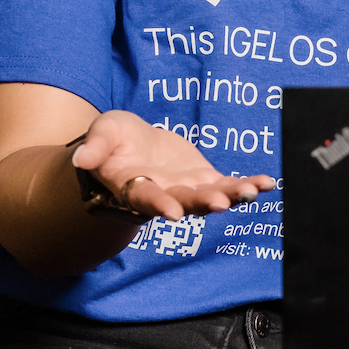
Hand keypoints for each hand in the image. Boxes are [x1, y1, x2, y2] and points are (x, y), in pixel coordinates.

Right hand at [70, 109, 277, 221]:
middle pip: (184, 203)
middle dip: (202, 203)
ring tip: (252, 192)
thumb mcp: (101, 135)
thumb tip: (81, 159)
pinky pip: (228, 185)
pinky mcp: (204, 179)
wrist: (131, 146)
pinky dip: (247, 185)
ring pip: (210, 197)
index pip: (146, 200)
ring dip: (231, 196)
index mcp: (134, 188)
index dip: (158, 205)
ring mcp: (186, 190)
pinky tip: (267, 184)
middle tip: (220, 203)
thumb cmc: (112, 143)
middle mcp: (164, 196)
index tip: (171, 213)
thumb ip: (95, 148)